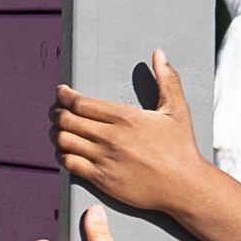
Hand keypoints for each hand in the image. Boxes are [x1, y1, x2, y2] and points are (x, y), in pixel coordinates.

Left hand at [52, 55, 209, 217]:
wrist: (184, 187)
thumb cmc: (181, 148)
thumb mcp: (177, 110)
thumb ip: (167, 80)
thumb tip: (158, 54)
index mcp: (125, 117)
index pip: (80, 102)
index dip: (64, 95)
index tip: (62, 92)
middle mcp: (111, 137)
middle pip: (66, 120)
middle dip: (56, 112)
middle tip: (57, 111)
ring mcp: (105, 159)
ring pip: (64, 141)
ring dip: (55, 133)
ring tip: (58, 129)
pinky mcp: (102, 179)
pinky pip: (69, 164)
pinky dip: (62, 155)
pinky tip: (65, 151)